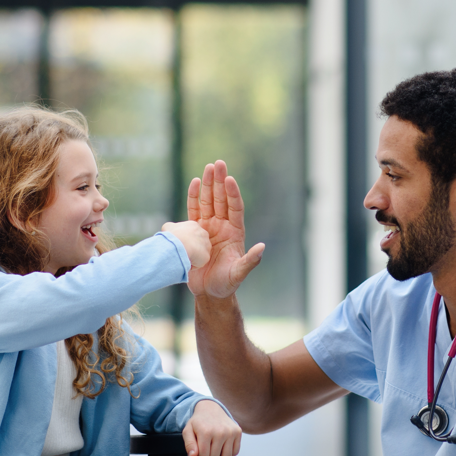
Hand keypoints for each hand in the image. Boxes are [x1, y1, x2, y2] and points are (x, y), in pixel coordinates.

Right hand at [161, 221, 210, 267]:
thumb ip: (171, 228)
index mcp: (193, 226)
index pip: (192, 233)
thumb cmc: (172, 236)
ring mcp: (206, 245)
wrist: (178, 245)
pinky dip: (192, 265)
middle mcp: (203, 233)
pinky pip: (199, 263)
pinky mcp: (206, 256)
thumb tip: (170, 231)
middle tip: (182, 251)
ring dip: (192, 256)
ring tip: (183, 257)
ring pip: (200, 253)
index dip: (185, 240)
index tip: (179, 244)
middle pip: (198, 243)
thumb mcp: (167, 227)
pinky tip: (185, 262)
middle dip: (191, 247)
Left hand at [181, 399, 241, 455]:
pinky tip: (222, 450)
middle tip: (206, 452)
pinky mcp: (238, 432)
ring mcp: (231, 432)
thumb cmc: (199, 422)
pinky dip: (228, 454)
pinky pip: (235, 452)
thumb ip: (189, 445)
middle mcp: (220, 432)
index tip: (199, 452)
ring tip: (213, 454)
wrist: (211, 409)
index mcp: (206, 432)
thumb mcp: (187, 431)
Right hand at [186, 161, 265, 297]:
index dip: (233, 194)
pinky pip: (194, 211)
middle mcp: (222, 226)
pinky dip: (194, 197)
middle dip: (220, 182)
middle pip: (221, 200)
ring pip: (208, 201)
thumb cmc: (226, 284)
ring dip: (208, 185)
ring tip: (208, 168)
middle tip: (218, 163)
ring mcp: (208, 227)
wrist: (208, 292)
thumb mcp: (239, 273)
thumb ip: (250, 261)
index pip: (235, 208)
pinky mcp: (194, 231)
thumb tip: (262, 247)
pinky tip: (195, 183)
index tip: (230, 179)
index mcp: (235, 232)